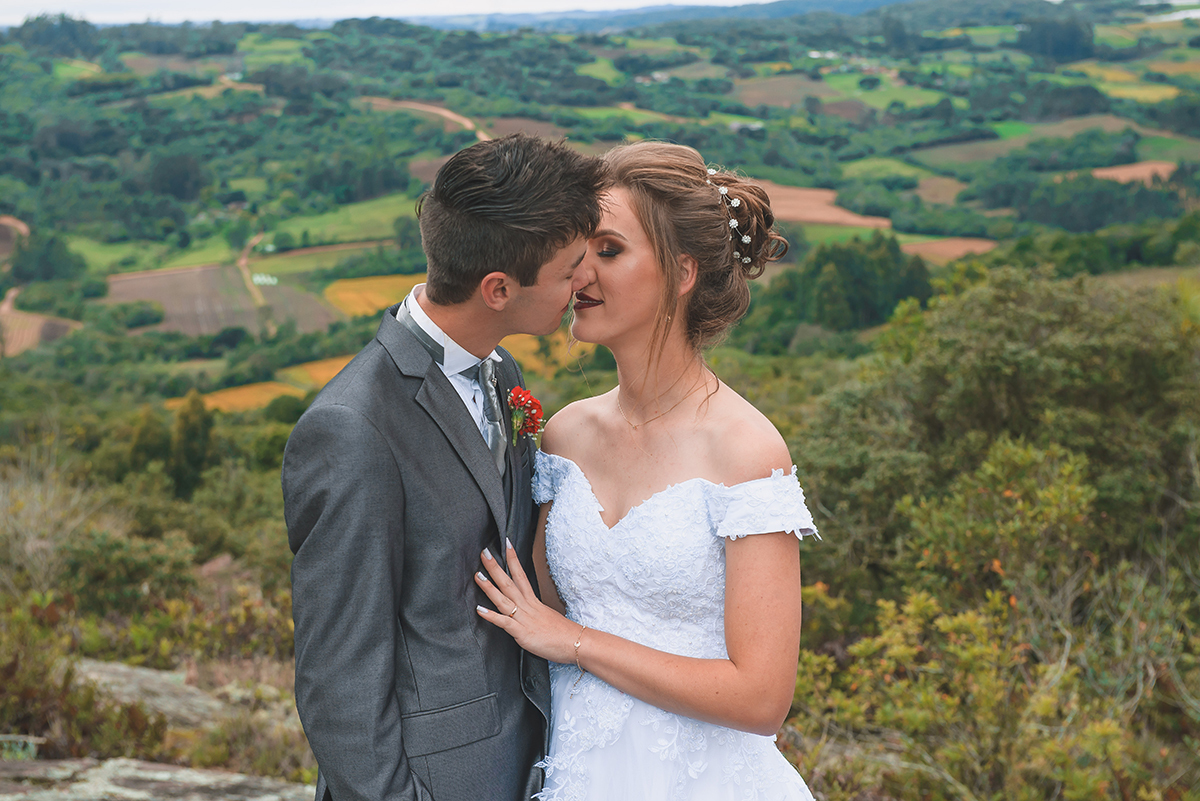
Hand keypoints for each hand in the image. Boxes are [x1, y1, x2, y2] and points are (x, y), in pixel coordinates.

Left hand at [475, 539, 580, 663]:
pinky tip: (479, 609)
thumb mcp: (547, 616)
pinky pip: (504, 622)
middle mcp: (528, 606)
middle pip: (509, 583)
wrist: (577, 643)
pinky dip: (491, 616)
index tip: (506, 545)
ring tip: (477, 575)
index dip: (513, 560)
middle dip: (495, 568)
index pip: (521, 576)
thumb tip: (527, 610)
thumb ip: (534, 612)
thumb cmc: (563, 633)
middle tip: (484, 552)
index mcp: (533, 601)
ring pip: (504, 599)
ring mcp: (524, 619)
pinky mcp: (523, 633)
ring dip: (489, 587)